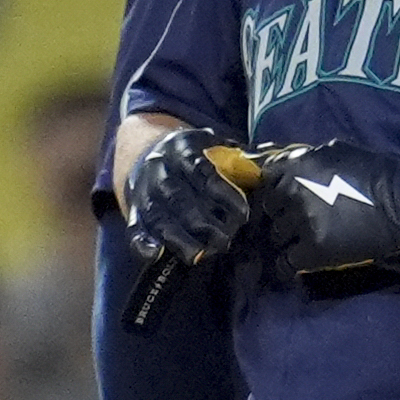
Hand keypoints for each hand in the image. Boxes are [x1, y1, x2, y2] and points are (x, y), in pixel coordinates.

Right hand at [125, 128, 252, 263]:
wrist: (146, 149)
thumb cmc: (193, 154)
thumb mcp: (212, 144)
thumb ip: (237, 156)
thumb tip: (266, 167)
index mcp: (182, 148)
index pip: (202, 172)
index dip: (223, 194)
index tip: (242, 214)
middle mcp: (159, 168)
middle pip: (179, 199)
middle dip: (202, 223)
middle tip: (226, 240)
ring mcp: (144, 190)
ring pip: (158, 216)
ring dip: (179, 238)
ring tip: (201, 254)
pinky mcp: (133, 208)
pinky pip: (134, 226)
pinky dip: (142, 242)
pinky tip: (155, 255)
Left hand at [251, 140, 399, 272]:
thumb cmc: (378, 174)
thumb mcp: (338, 152)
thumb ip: (306, 158)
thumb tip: (282, 165)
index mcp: (297, 164)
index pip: (265, 179)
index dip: (274, 190)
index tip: (282, 199)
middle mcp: (293, 191)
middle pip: (268, 209)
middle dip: (282, 213)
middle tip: (299, 220)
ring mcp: (301, 222)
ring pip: (275, 236)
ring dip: (288, 239)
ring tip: (305, 241)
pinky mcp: (313, 250)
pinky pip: (284, 263)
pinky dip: (288, 266)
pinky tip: (298, 264)